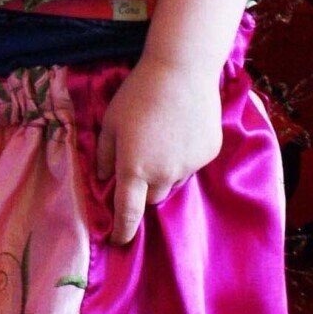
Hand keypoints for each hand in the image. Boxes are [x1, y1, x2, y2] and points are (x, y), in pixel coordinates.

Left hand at [94, 55, 223, 245]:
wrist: (183, 70)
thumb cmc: (138, 93)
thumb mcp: (111, 121)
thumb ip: (105, 154)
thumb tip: (104, 178)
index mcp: (134, 168)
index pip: (127, 211)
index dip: (122, 230)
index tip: (118, 242)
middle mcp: (163, 173)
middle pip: (152, 198)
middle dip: (143, 190)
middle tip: (139, 163)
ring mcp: (189, 165)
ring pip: (173, 182)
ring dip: (164, 173)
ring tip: (160, 140)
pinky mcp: (207, 154)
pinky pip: (191, 165)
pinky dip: (182, 157)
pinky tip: (179, 130)